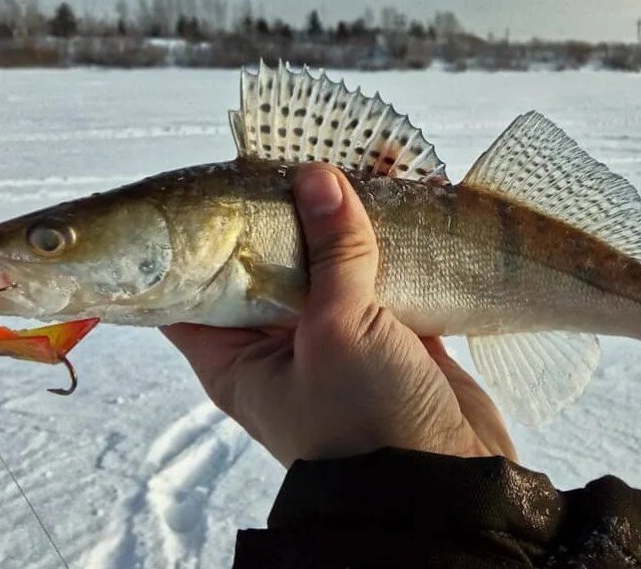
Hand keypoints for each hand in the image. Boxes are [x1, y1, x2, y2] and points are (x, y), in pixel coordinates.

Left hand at [162, 164, 515, 466]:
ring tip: (361, 161)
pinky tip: (407, 197)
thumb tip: (317, 176)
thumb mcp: (338, 330)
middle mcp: (280, 345)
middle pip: (271, 265)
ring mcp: (338, 339)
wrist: (446, 486)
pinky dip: (396, 243)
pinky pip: (386, 277)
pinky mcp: (391, 336)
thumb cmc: (365, 420)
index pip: (194, 289)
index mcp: (237, 357)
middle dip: (290, 211)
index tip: (217, 179)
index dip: (198, 237)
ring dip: (350, 221)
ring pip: (333, 266)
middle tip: (301, 154)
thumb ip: (332, 252)